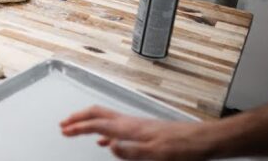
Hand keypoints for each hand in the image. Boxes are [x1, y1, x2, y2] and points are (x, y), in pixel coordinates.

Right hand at [60, 106, 214, 159]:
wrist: (203, 140)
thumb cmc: (182, 148)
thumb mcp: (156, 154)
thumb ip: (130, 150)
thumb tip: (108, 144)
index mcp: (130, 128)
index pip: (97, 124)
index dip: (78, 127)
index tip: (63, 130)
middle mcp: (131, 123)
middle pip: (98, 114)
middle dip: (79, 117)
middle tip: (64, 123)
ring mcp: (137, 125)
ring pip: (106, 118)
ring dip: (89, 122)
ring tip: (77, 127)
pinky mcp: (144, 130)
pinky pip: (117, 127)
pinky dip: (104, 130)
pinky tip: (107, 141)